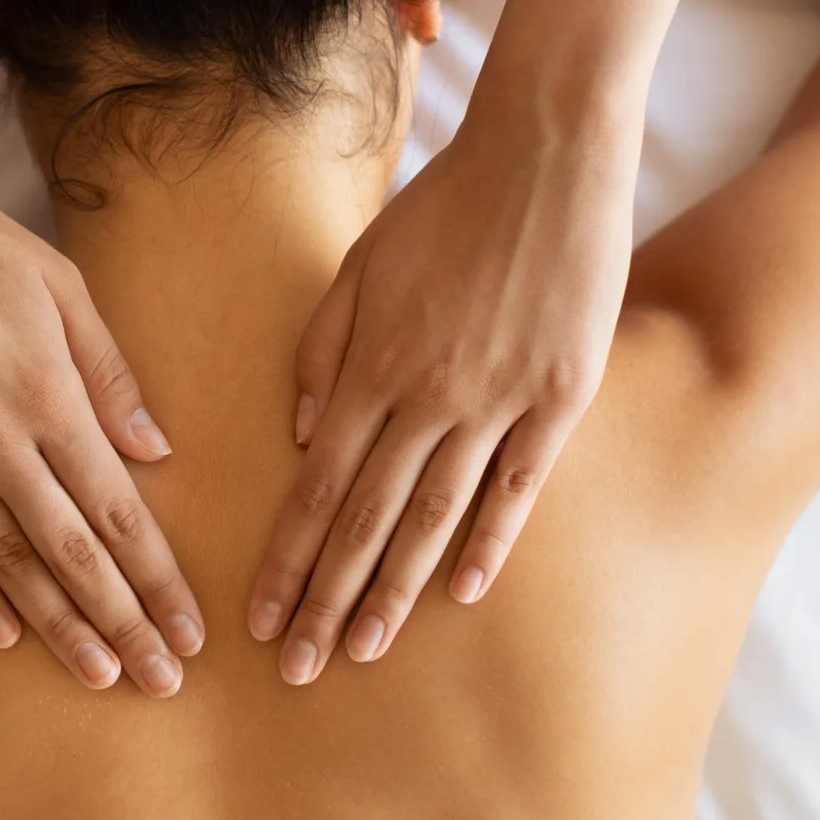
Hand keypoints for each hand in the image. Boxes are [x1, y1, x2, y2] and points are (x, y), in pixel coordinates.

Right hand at [0, 154, 203, 696]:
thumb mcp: (61, 287)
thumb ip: (110, 374)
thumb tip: (156, 451)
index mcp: (49, 395)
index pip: (118, 509)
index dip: (157, 577)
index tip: (189, 630)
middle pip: (73, 552)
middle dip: (123, 621)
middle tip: (162, 680)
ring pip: (6, 560)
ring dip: (57, 624)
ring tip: (98, 675)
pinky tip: (3, 633)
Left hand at [246, 108, 636, 681]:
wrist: (544, 152)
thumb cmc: (445, 202)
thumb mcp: (359, 262)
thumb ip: (322, 348)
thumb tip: (299, 434)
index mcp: (370, 362)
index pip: (316, 484)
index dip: (286, 555)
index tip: (259, 616)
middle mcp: (426, 392)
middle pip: (366, 516)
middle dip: (325, 596)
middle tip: (296, 667)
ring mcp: (496, 398)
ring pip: (435, 515)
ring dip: (394, 589)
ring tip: (363, 649)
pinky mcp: (560, 396)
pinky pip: (519, 486)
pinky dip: (490, 543)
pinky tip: (464, 593)